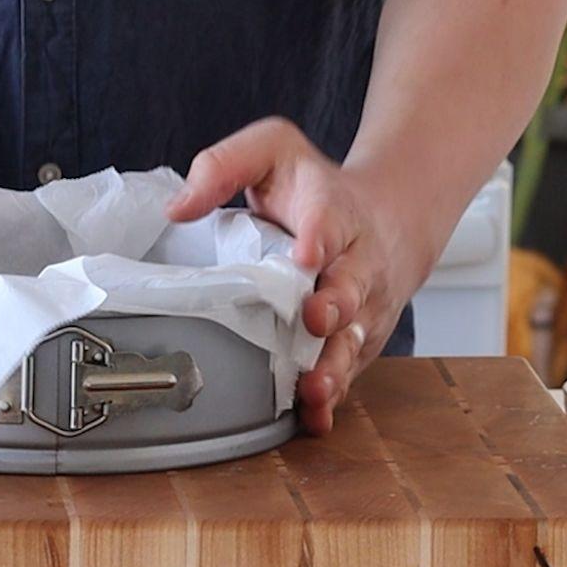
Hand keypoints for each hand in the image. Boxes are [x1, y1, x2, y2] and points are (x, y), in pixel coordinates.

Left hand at [167, 117, 434, 433]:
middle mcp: (355, 262)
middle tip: (315, 319)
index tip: (307, 253)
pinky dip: (334, 394)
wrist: (389, 218)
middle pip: (350, 286)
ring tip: (314, 384)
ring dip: (333, 363)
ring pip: (352, 338)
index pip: (329, 221)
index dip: (320, 237)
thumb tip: (177, 208)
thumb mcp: (273, 152)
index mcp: (332, 212)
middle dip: (334, 305)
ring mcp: (361, 306)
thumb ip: (225, 166)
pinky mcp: (357, 340)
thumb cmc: (315, 190)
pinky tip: (316, 414)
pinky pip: (350, 369)